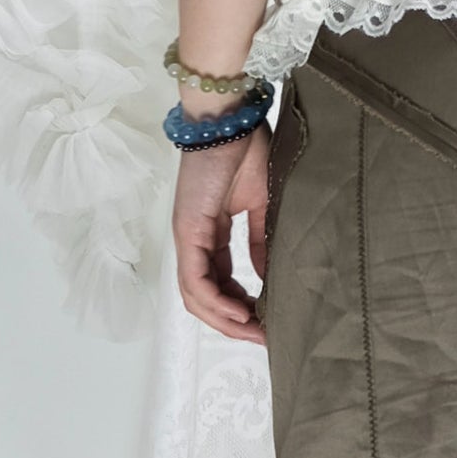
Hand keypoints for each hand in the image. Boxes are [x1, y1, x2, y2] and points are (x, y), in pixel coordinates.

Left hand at [172, 121, 271, 343]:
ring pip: (196, 296)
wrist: (230, 120)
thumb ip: (261, 241)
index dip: (241, 305)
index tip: (267, 320)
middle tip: (263, 338)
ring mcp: (188, 237)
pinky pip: (196, 279)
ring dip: (224, 320)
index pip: (220, 281)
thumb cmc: (246, 149)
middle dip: (232, 322)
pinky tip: (239, 313)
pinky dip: (216, 301)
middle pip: (204, 297)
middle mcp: (194, 240)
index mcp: (211, 233)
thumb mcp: (261, 204)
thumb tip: (268, 275)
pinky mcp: (187, 231)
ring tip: (254, 331)